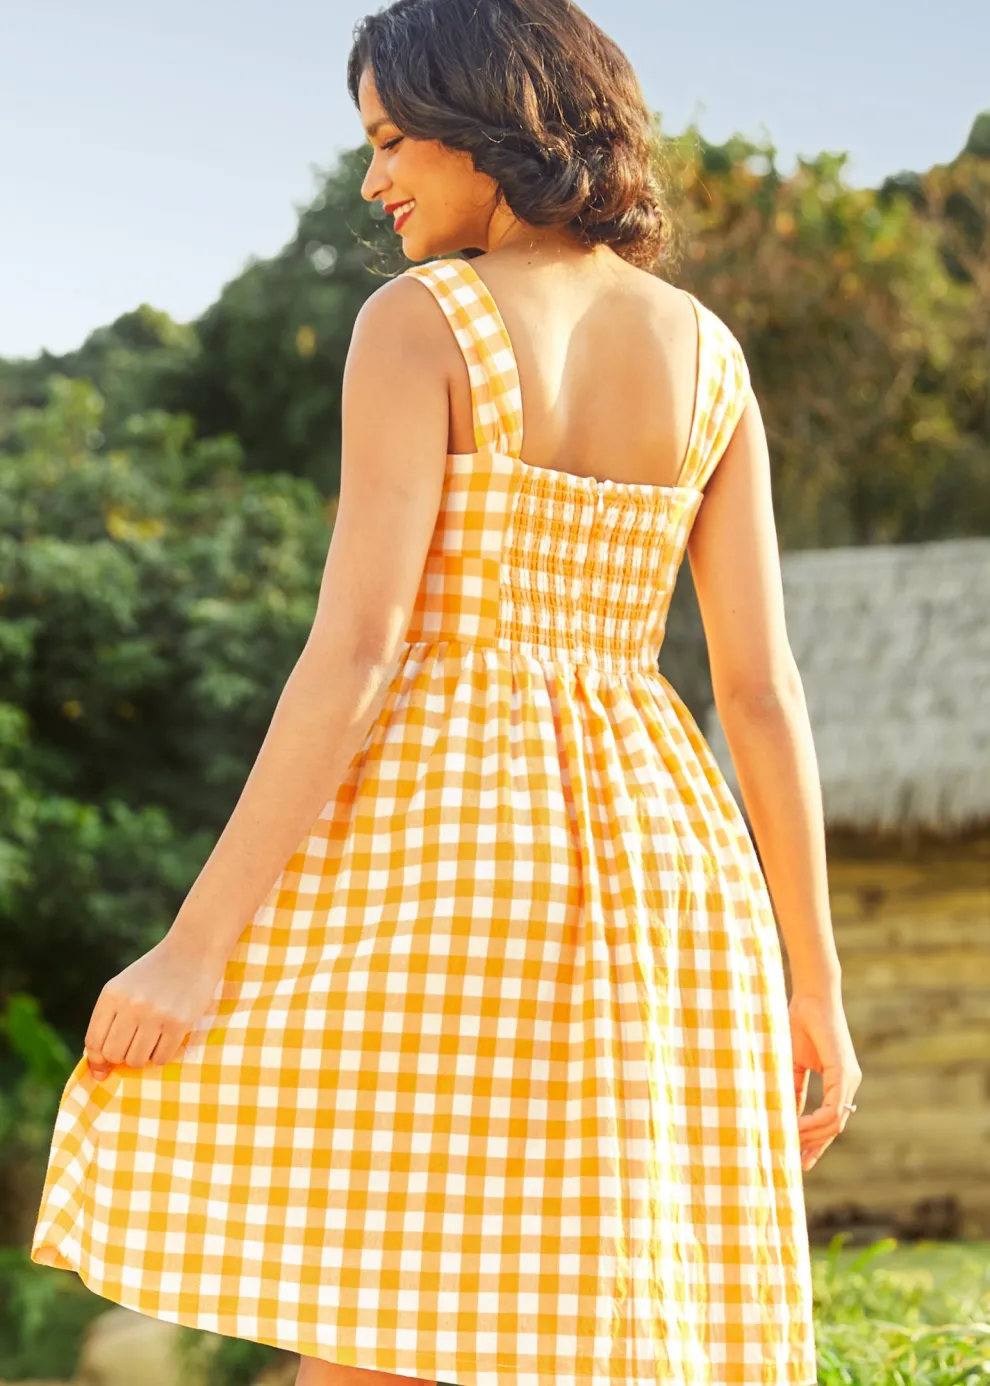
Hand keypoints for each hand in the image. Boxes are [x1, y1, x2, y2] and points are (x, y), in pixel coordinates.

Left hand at [84, 934, 227, 1079]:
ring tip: (152, 1040)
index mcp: (112, 994)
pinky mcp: (179, 1023)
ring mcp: (155, 1015)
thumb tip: (98, 1068)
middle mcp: (131, 1005)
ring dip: (142, 1056)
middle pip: (113, 1054)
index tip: (102, 1070)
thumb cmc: (155, 972)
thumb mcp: (125, 986)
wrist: (193, 950)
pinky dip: (161, 1055)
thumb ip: (109, 1020)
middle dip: (121, 1057)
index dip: (96, 1060)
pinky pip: (161, 1058)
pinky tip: (166, 1039)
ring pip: (137, 1060)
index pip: (93, 1041)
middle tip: (134, 1046)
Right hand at [788, 989, 861, 1172]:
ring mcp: (849, 1080)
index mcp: (838, 1080)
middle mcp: (848, 1084)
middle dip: (815, 1147)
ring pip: (835, 1122)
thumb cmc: (798, 1023)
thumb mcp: (791, 1064)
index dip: (815, 1140)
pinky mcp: (844, 1073)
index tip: (799, 1157)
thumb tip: (783, 1115)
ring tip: (790, 1144)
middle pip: (834, 1127)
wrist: (811, 996)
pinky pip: (833, 1108)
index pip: (830, 1119)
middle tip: (796, 1164)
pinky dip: (815, 1120)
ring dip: (812, 1136)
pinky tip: (797, 1127)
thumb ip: (791, 1089)